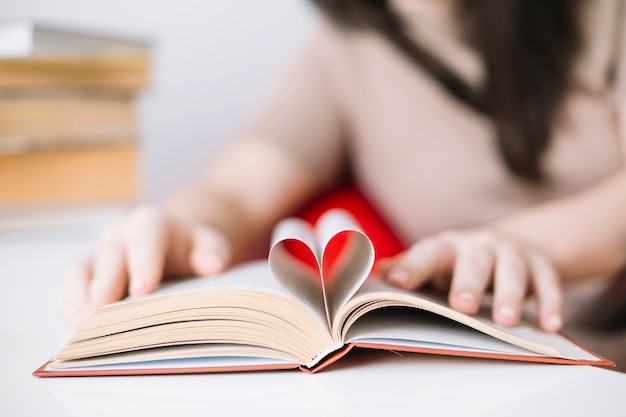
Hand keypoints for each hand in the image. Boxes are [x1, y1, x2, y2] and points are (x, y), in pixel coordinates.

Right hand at [60, 205, 231, 324]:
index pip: (145, 237)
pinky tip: (77, 331)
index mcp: (152, 223)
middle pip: (110, 256)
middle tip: (100, 316)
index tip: (142, 290)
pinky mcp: (87, 272)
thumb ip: (213, 252)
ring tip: (82, 330)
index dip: (143, 263)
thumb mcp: (210, 245)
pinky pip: (72, 286)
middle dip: (106, 286)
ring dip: (81, 300)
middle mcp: (121, 234)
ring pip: (82, 270)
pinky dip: (72, 306)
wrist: (176, 246)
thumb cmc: (193, 248)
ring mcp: (100, 252)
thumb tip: (212, 265)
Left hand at [379, 230, 562, 331]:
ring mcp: (512, 254)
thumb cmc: (462, 262)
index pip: (428, 252)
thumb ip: (407, 269)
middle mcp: (480, 246)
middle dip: (467, 282)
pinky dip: (551, 303)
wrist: (515, 243)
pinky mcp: (542, 266)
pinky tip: (550, 326)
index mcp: (448, 247)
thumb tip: (369, 273)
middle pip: (474, 260)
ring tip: (506, 321)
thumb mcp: (435, 262)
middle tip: (461, 307)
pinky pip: (549, 283)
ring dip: (510, 295)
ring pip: (512, 270)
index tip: (397, 281)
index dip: (413, 266)